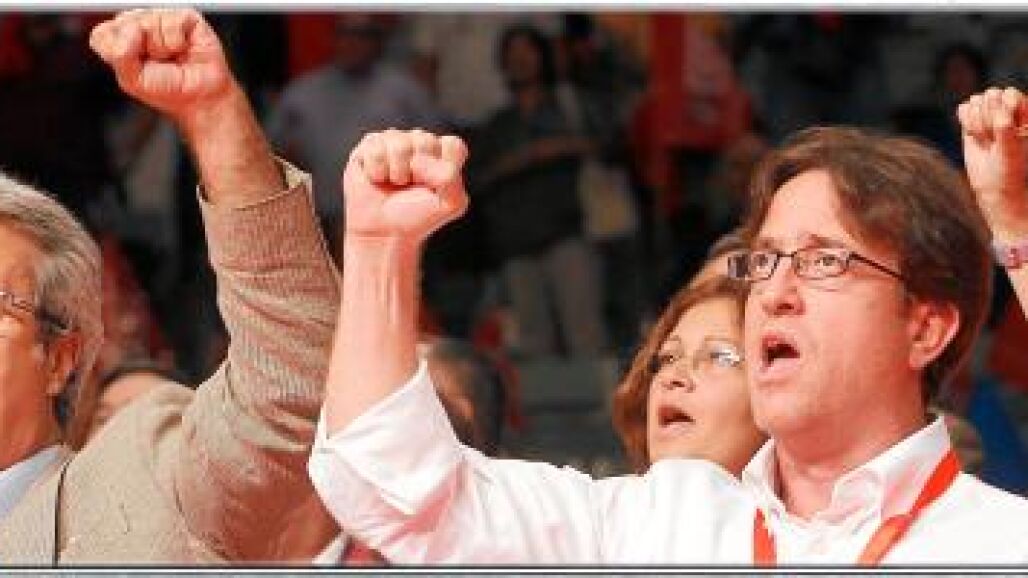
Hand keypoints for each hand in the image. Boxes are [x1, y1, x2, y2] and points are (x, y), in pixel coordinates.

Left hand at [90, 9, 234, 122]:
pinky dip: (176, 40)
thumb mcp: (131, 79)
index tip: (134, 65)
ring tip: (172, 58)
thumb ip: (119, 54)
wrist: (200, 98)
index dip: (117, 49)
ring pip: (149, 21)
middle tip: (156, 63)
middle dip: (141, 49)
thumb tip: (132, 30)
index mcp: (123, 41)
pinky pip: (171, 20)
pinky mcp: (185, 18)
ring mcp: (162, 20)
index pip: (103, 33)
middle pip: (125, 23)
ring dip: (161, 47)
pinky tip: (183, 50)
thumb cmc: (170, 91)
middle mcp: (141, 27)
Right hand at [344, 129, 468, 242]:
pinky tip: (377, 179)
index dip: (443, 168)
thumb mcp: (450, 203)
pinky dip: (377, 171)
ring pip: (400, 144)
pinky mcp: (371, 144)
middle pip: (426, 141)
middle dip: (418, 171)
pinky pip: (376, 149)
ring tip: (394, 183)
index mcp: (444, 153)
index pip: (452, 145)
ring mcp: (395, 140)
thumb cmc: (417, 217)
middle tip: (410, 186)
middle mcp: (421, 142)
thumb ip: (450, 177)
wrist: (383, 231)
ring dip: (396, 172)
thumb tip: (417, 159)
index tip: (434, 187)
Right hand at [958, 86, 1027, 237]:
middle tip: (993, 139)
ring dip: (976, 122)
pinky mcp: (973, 120)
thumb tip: (999, 116)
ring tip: (985, 139)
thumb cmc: (1010, 168)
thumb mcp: (1012, 151)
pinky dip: (965, 121)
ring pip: (976, 101)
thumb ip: (1006, 131)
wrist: (994, 184)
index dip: (1002, 111)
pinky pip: (964, 108)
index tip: (1003, 130)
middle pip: (990, 95)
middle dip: (987, 118)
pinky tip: (973, 135)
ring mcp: (990, 113)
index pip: (1010, 94)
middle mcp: (1009, 109)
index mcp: (1026, 111)